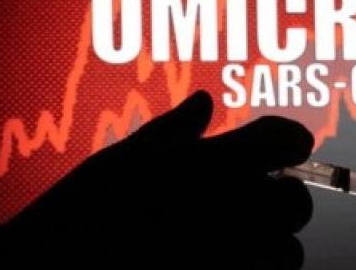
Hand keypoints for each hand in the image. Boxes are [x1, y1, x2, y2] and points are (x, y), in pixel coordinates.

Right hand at [0, 90, 313, 268]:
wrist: (59, 265)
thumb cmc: (89, 205)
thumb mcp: (128, 154)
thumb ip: (178, 129)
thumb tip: (205, 102)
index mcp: (219, 159)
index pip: (289, 138)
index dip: (288, 142)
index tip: (281, 151)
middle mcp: (242, 204)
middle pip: (296, 199)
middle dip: (279, 198)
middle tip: (246, 203)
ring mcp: (241, 252)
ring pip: (289, 249)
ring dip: (272, 243)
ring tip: (234, 240)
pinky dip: (256, 268)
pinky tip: (223, 260)